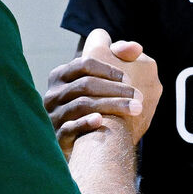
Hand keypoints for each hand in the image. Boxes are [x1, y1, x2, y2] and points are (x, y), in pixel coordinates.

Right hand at [43, 29, 160, 156]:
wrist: (84, 145)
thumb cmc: (95, 104)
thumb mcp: (101, 79)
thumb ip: (119, 58)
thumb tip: (137, 48)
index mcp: (61, 75)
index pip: (85, 64)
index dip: (109, 69)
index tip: (129, 78)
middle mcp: (53, 93)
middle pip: (85, 84)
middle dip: (115, 89)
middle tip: (139, 96)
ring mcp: (53, 115)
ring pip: (82, 105)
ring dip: (112, 105)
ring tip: (135, 109)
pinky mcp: (57, 137)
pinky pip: (69, 128)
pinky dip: (85, 123)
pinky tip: (102, 122)